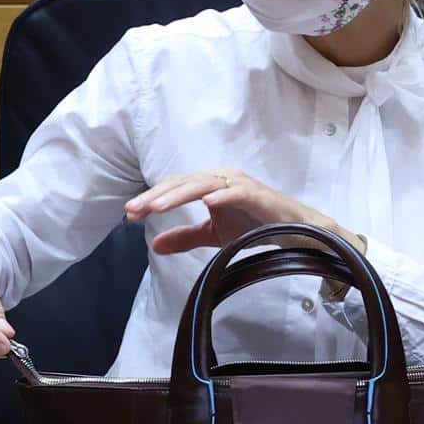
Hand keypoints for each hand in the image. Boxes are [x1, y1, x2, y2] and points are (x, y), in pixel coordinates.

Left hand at [125, 170, 344, 255]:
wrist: (293, 231)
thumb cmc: (254, 225)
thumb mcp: (214, 234)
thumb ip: (186, 237)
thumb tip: (155, 245)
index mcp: (210, 184)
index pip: (175, 188)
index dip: (152, 199)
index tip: (130, 214)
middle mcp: (223, 179)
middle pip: (184, 183)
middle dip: (157, 196)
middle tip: (134, 210)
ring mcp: (241, 185)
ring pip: (204, 184)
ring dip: (179, 194)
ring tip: (157, 207)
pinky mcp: (258, 195)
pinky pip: (238, 192)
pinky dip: (223, 195)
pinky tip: (206, 202)